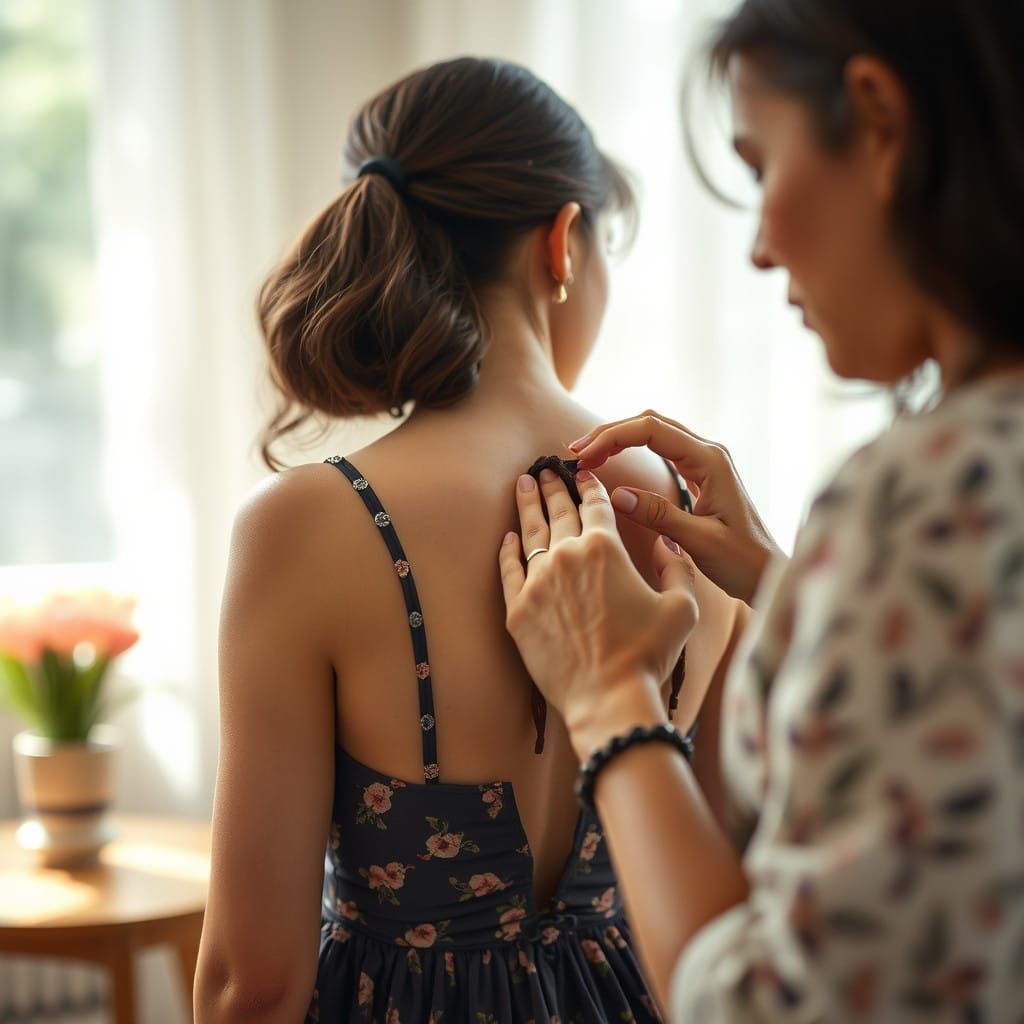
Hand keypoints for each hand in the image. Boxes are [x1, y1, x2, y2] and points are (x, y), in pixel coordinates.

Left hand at [498, 468, 698, 756]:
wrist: (609, 699)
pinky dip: (508, 550)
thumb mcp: (682, 609)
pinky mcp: (518, 609)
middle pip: (557, 511)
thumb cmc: (649, 655)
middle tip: (544, 470)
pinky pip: (509, 569)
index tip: (582, 473)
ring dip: (526, 504)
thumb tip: (667, 545)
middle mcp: (568, 556)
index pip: (594, 504)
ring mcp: (538, 582)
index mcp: (607, 548)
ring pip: (529, 532)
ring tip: (522, 484)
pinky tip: (508, 537)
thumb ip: (677, 570)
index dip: (588, 485)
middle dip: (552, 486)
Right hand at [569, 410, 783, 602]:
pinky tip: (612, 462)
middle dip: (610, 432)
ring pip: (654, 432)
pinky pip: (661, 448)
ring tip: (587, 455)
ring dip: (619, 438)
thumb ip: (659, 515)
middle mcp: (708, 452)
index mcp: (710, 461)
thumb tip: (617, 495)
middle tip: (576, 452)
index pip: (652, 430)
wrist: (768, 573)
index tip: (583, 457)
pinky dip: (632, 449)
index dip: (612, 438)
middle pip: (650, 422)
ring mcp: (705, 461)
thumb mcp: (700, 541)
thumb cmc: (742, 561)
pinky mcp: (700, 473)